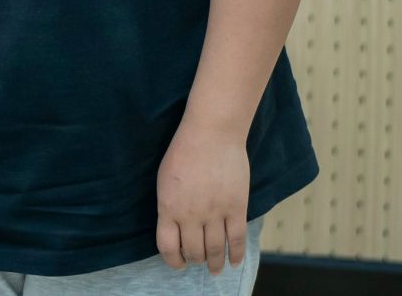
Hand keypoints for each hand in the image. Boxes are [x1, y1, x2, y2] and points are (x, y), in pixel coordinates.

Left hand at [155, 119, 250, 273]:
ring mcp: (215, 213)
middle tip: (198, 262)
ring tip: (216, 269)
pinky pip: (236, 239)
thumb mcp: (164, 180)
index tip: (177, 263)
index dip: (173, 260)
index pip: (167, 247)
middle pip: (193, 251)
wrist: (211, 133)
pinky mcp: (236, 208)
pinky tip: (234, 262)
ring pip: (214, 249)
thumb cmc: (184, 150)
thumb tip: (174, 228)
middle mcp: (191, 215)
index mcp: (168, 208)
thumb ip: (169, 206)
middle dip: (194, 260)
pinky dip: (235, 254)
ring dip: (215, 263)